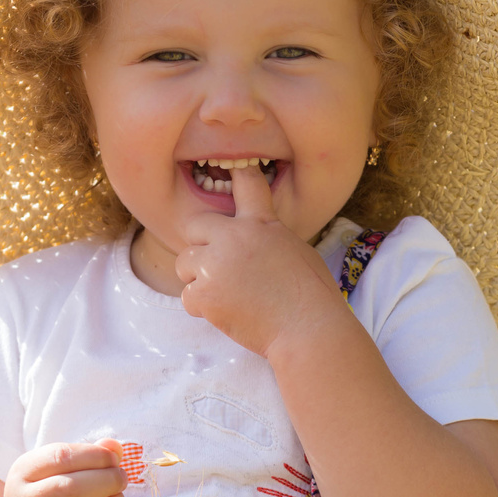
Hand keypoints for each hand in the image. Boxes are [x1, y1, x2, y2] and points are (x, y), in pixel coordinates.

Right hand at [1, 440, 126, 496]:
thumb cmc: (50, 491)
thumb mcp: (58, 467)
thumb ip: (88, 453)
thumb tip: (114, 448)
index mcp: (22, 474)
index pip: (60, 457)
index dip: (94, 455)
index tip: (112, 458)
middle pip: (72, 489)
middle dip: (107, 480)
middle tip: (121, 477)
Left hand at [177, 165, 345, 356]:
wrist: (308, 328)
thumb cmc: (312, 294)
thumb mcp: (295, 249)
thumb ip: (267, 236)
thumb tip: (252, 238)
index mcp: (261, 222)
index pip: (246, 184)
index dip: (238, 173)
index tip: (233, 168)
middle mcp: (233, 238)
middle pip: (194, 226)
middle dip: (202, 244)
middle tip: (219, 263)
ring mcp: (215, 266)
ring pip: (185, 263)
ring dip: (198, 277)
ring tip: (225, 292)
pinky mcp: (205, 295)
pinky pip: (188, 296)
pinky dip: (202, 306)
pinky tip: (226, 311)